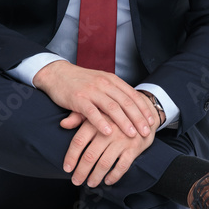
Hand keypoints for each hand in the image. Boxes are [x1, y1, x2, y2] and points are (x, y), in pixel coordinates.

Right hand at [33, 60, 155, 138]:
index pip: (133, 95)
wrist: (57, 74)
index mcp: (111, 80)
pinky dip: (101, 122)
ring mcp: (91, 91)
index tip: (152, 121)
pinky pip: (92, 112)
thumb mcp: (100, 83)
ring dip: (124, 122)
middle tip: (146, 132)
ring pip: (112, 107)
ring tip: (132, 134)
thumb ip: (114, 95)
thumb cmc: (80, 81)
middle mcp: (104, 84)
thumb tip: (130, 108)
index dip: (144, 108)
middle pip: (126, 102)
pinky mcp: (78, 98)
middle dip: (138, 118)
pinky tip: (108, 132)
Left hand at [61, 116, 157, 186]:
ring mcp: (122, 140)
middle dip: (81, 171)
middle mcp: (108, 131)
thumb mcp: (97, 111)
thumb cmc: (115, 115)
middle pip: (90, 156)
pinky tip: (108, 181)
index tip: (67, 168)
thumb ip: (79, 118)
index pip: (78, 141)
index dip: (71, 157)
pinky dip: (114, 176)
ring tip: (90, 183)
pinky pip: (122, 166)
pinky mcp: (134, 148)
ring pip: (105, 163)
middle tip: (76, 181)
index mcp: (96, 121)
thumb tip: (63, 124)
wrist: (144, 112)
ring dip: (96, 176)